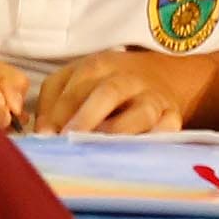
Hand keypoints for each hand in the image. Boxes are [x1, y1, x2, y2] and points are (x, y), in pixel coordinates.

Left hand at [34, 46, 205, 134]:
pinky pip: (169, 129)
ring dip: (120, 131)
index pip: (75, 88)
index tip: (46, 135)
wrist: (158, 75)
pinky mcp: (174, 116)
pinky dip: (157, 139)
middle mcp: (127, 79)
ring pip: (141, 112)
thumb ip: (54, 101)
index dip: (59, 112)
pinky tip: (139, 152)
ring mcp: (154, 98)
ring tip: (100, 149)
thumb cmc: (106, 81)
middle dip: (87, 117)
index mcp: (98, 66)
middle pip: (107, 93)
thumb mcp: (76, 78)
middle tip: (70, 139)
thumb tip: (44, 133)